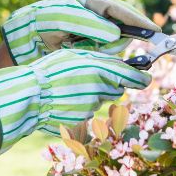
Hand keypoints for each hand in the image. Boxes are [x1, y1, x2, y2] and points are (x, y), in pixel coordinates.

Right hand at [0, 49, 150, 157]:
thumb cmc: (49, 70)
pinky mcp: (83, 120)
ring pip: (102, 99)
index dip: (141, 76)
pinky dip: (82, 105)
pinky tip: (66, 100)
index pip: (133, 76)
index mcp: (99, 68)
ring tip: (72, 87)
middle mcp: (100, 87)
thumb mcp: (74, 56)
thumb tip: (121, 65)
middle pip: (117, 88)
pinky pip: (89, 111)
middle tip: (94, 78)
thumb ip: (99, 60)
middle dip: (111, 84)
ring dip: (95, 94)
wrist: (29, 96)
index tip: (146, 76)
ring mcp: (92, 106)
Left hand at [1, 0, 159, 64]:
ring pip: (113, 45)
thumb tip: (117, 34)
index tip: (155, 32)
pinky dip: (95, 57)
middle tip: (92, 45)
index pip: (121, 10)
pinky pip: (103, 55)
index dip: (139, 21)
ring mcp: (95, 33)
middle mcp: (98, 16)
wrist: (23, 39)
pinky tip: (76, 53)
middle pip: (122, 30)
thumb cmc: (41, 22)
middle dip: (115, 40)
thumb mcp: (63, 19)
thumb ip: (90, 24)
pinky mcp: (91, 48)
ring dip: (100, 50)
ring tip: (74, 46)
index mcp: (93, 1)